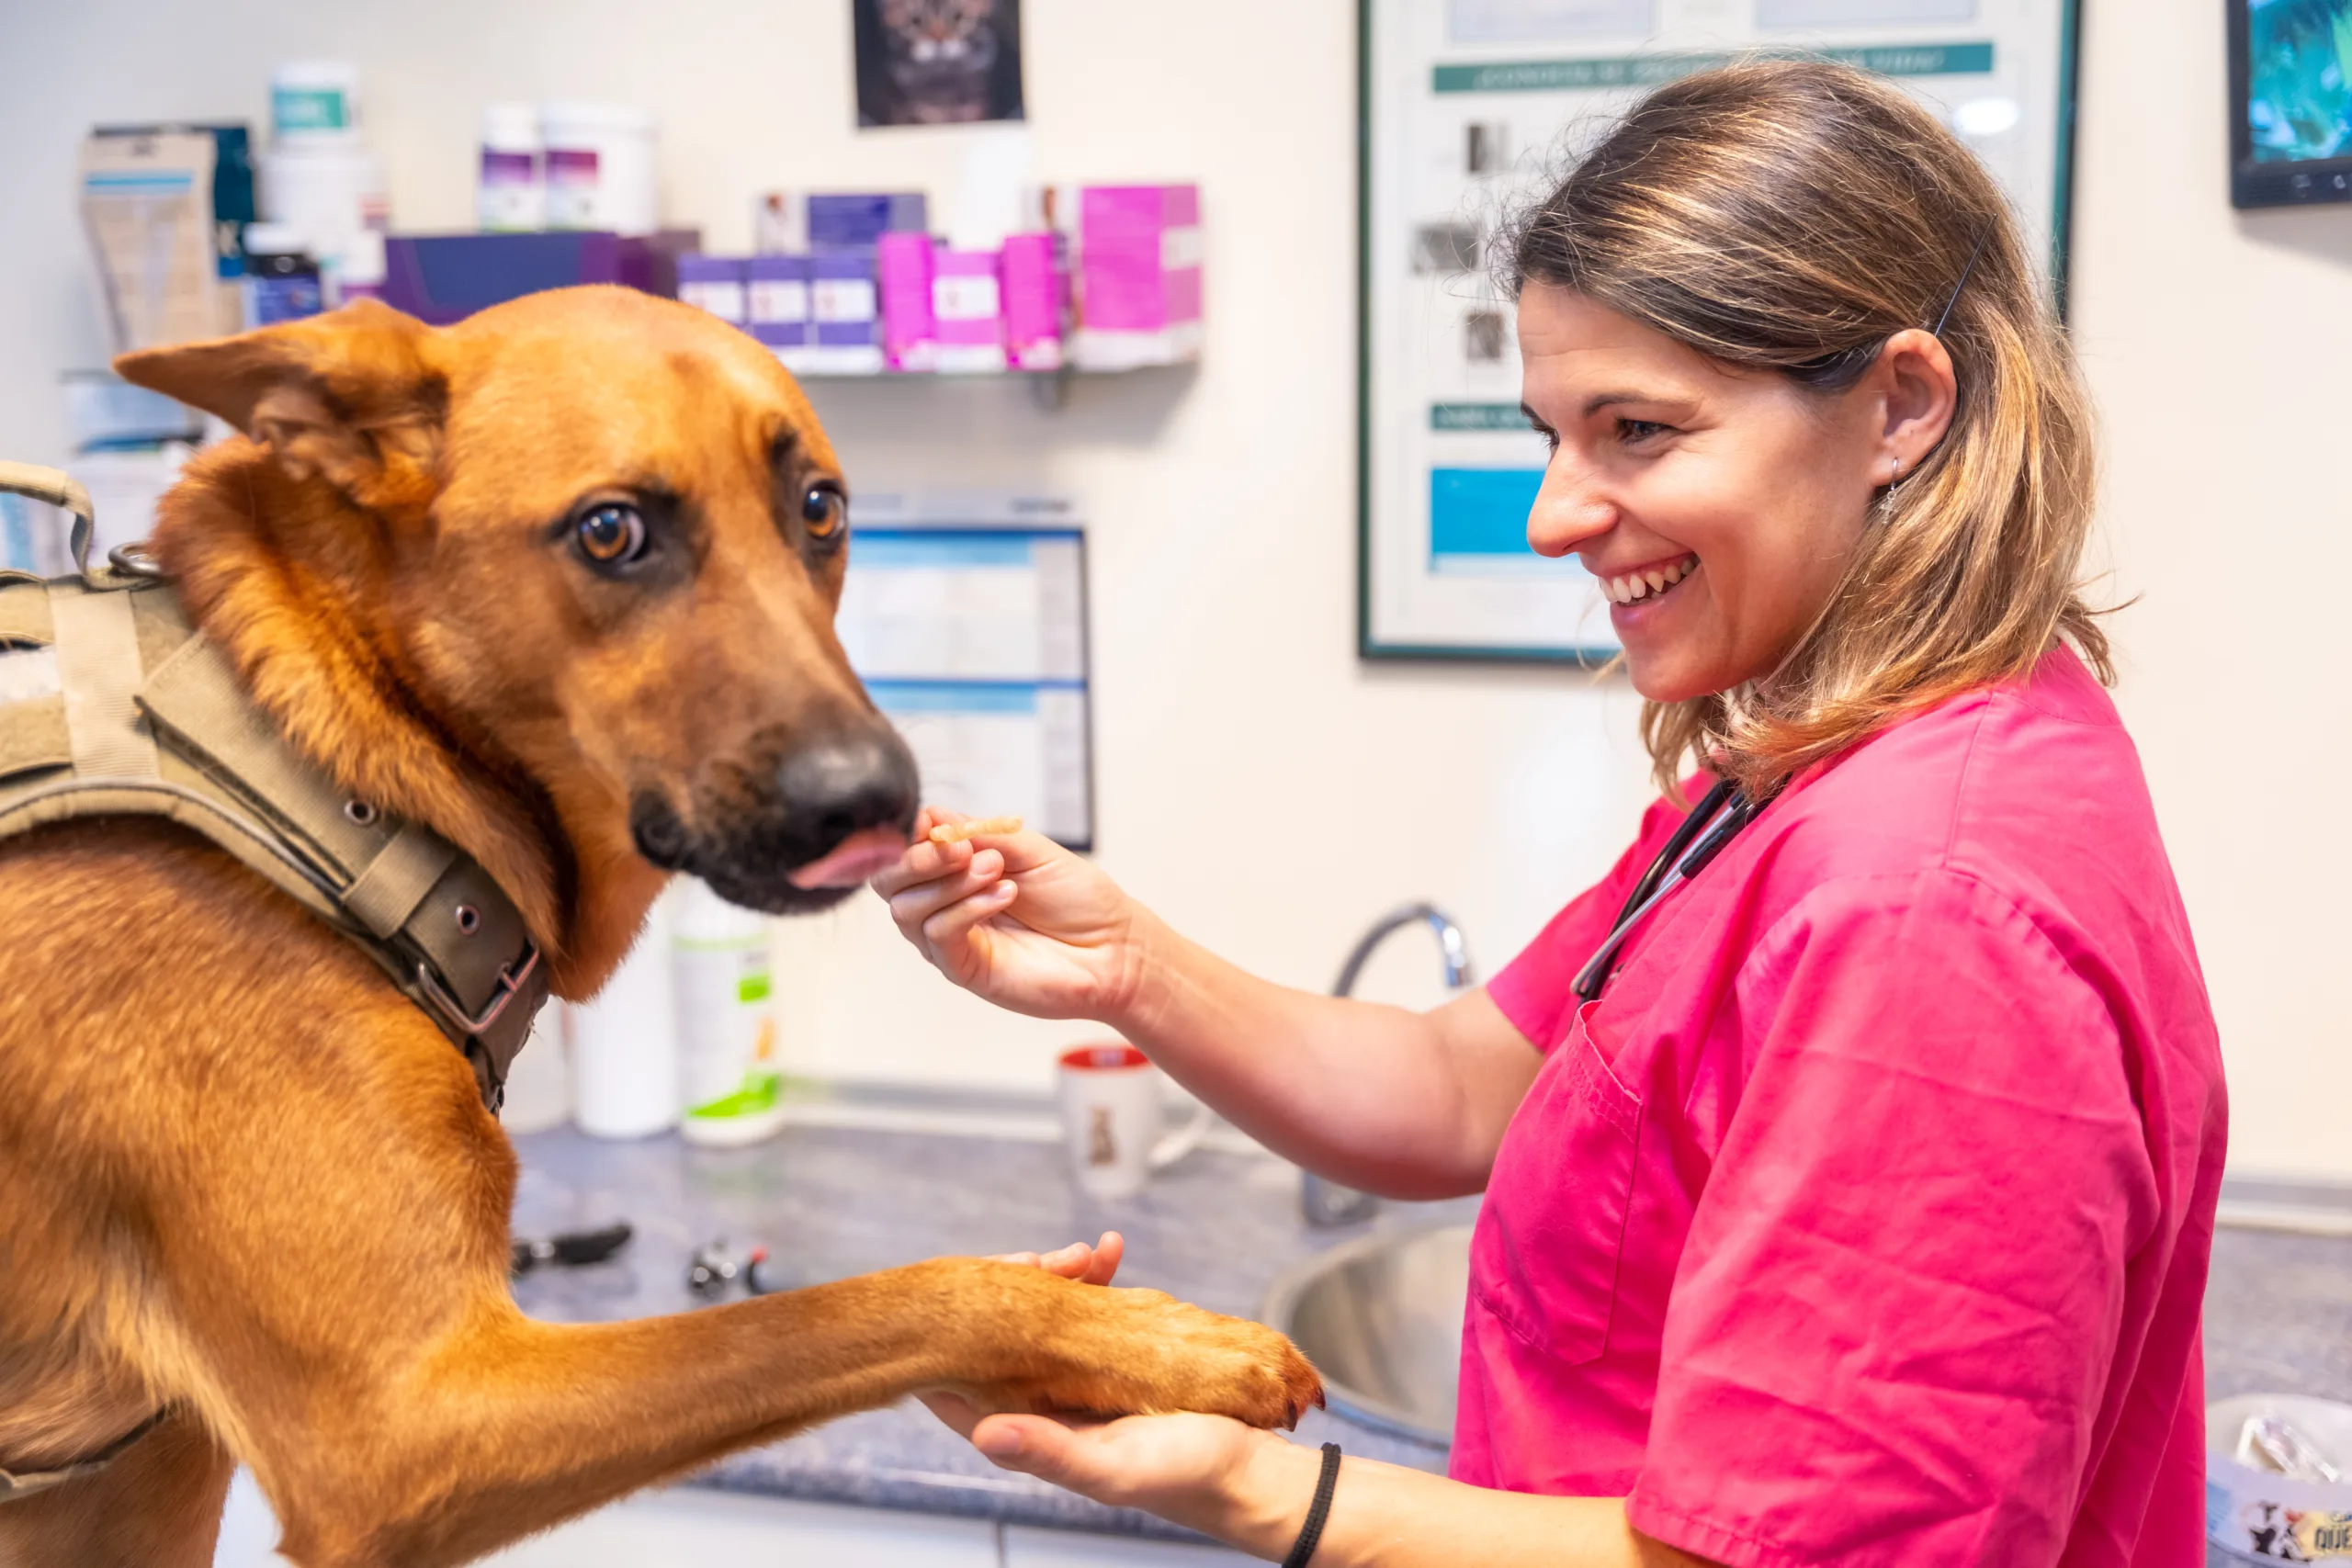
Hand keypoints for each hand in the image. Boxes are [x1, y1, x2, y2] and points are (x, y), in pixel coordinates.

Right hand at [870, 808, 1150, 1021]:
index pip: (905, 850)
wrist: (1116, 948)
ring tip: (997, 873)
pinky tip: (1003, 896)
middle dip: (917, 859)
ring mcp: (953, 939)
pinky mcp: (965, 969)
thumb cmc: (1081, 900)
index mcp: (958, 870)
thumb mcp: (1032, 851)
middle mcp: (946, 904)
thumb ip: (982, 834)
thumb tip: (932, 817)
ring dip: (949, 883)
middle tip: (962, 850)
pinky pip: (938, 937)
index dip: (911, 835)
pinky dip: (965, 909)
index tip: (939, 826)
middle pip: (889, 883)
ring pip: (907, 910)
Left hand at [920, 1233, 1306, 1555]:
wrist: (1248, 1468)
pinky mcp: (1117, 1355)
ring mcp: (1082, 1377)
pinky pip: (1090, 1309)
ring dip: (1054, 1278)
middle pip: (999, 1340)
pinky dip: (1095, 1279)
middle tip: (1036, 1257)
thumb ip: (1048, 1453)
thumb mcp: (1113, 1469)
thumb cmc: (1182, 1477)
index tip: (971, 1292)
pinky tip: (1109, 1253)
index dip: (956, 1341)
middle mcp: (1049, 1404)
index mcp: (1034, 1433)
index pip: (965, 1388)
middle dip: (1009, 1290)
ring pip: (1042, 1318)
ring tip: (1081, 1253)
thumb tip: (983, 1434)